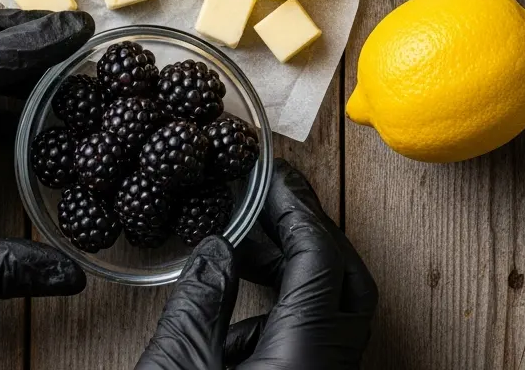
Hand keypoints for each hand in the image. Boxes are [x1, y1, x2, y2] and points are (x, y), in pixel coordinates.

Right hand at [137, 159, 376, 369]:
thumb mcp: (178, 367)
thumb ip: (199, 301)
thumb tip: (216, 249)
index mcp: (307, 353)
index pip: (320, 256)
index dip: (294, 206)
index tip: (270, 175)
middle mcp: (328, 369)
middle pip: (346, 281)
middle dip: (311, 231)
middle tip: (273, 201)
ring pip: (329, 313)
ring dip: (293, 272)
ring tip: (243, 245)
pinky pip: (308, 343)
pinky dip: (278, 314)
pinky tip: (229, 315)